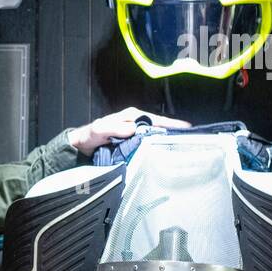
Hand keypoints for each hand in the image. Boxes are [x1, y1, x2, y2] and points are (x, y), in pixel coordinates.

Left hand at [68, 107, 190, 153]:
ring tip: (183, 149)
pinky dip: (157, 148)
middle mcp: (135, 122)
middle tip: (190, 141)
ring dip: (167, 142)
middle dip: (174, 133)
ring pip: (156, 136)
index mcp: (131, 116)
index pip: (156, 119)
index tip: (186, 128)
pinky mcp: (133, 143)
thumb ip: (114, 129)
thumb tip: (133, 129)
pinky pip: (148, 145)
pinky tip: (165, 155)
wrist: (81, 147)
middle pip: (160, 127)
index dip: (171, 124)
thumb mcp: (100, 130)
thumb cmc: (90, 135)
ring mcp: (135, 134)